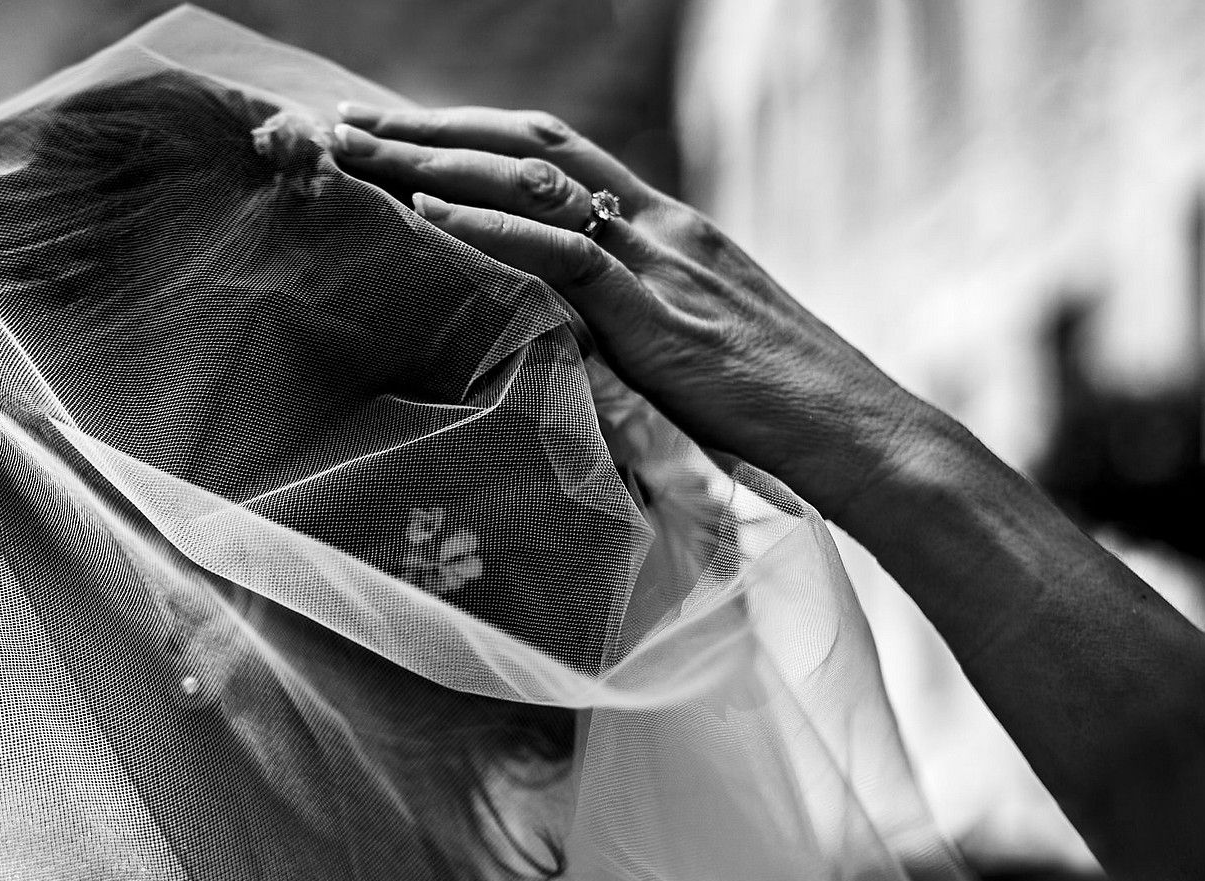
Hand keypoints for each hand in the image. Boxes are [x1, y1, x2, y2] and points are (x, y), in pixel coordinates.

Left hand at [332, 102, 937, 518]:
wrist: (854, 432)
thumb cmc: (776, 411)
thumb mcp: (692, 350)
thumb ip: (631, 327)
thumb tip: (568, 342)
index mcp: (668, 230)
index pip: (556, 158)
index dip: (474, 138)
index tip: (403, 135)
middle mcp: (659, 226)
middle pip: (529, 147)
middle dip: (434, 128)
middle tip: (350, 123)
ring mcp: (658, 263)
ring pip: (530, 184)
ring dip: (435, 161)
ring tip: (360, 152)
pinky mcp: (656, 314)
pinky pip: (563, 255)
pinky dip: (490, 226)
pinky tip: (427, 210)